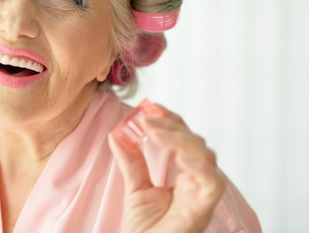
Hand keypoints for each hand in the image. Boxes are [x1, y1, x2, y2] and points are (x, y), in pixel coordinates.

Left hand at [108, 104, 224, 232]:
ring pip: (206, 156)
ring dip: (180, 138)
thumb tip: (116, 133)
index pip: (184, 140)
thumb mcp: (135, 188)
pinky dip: (197, 164)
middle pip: (196, 143)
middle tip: (146, 118)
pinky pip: (212, 182)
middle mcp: (197, 183)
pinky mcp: (204, 208)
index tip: (150, 107)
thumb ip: (130, 161)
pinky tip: (177, 154)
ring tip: (153, 131)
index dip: (170, 121)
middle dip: (172, 126)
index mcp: (184, 177)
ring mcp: (202, 195)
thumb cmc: (145, 230)